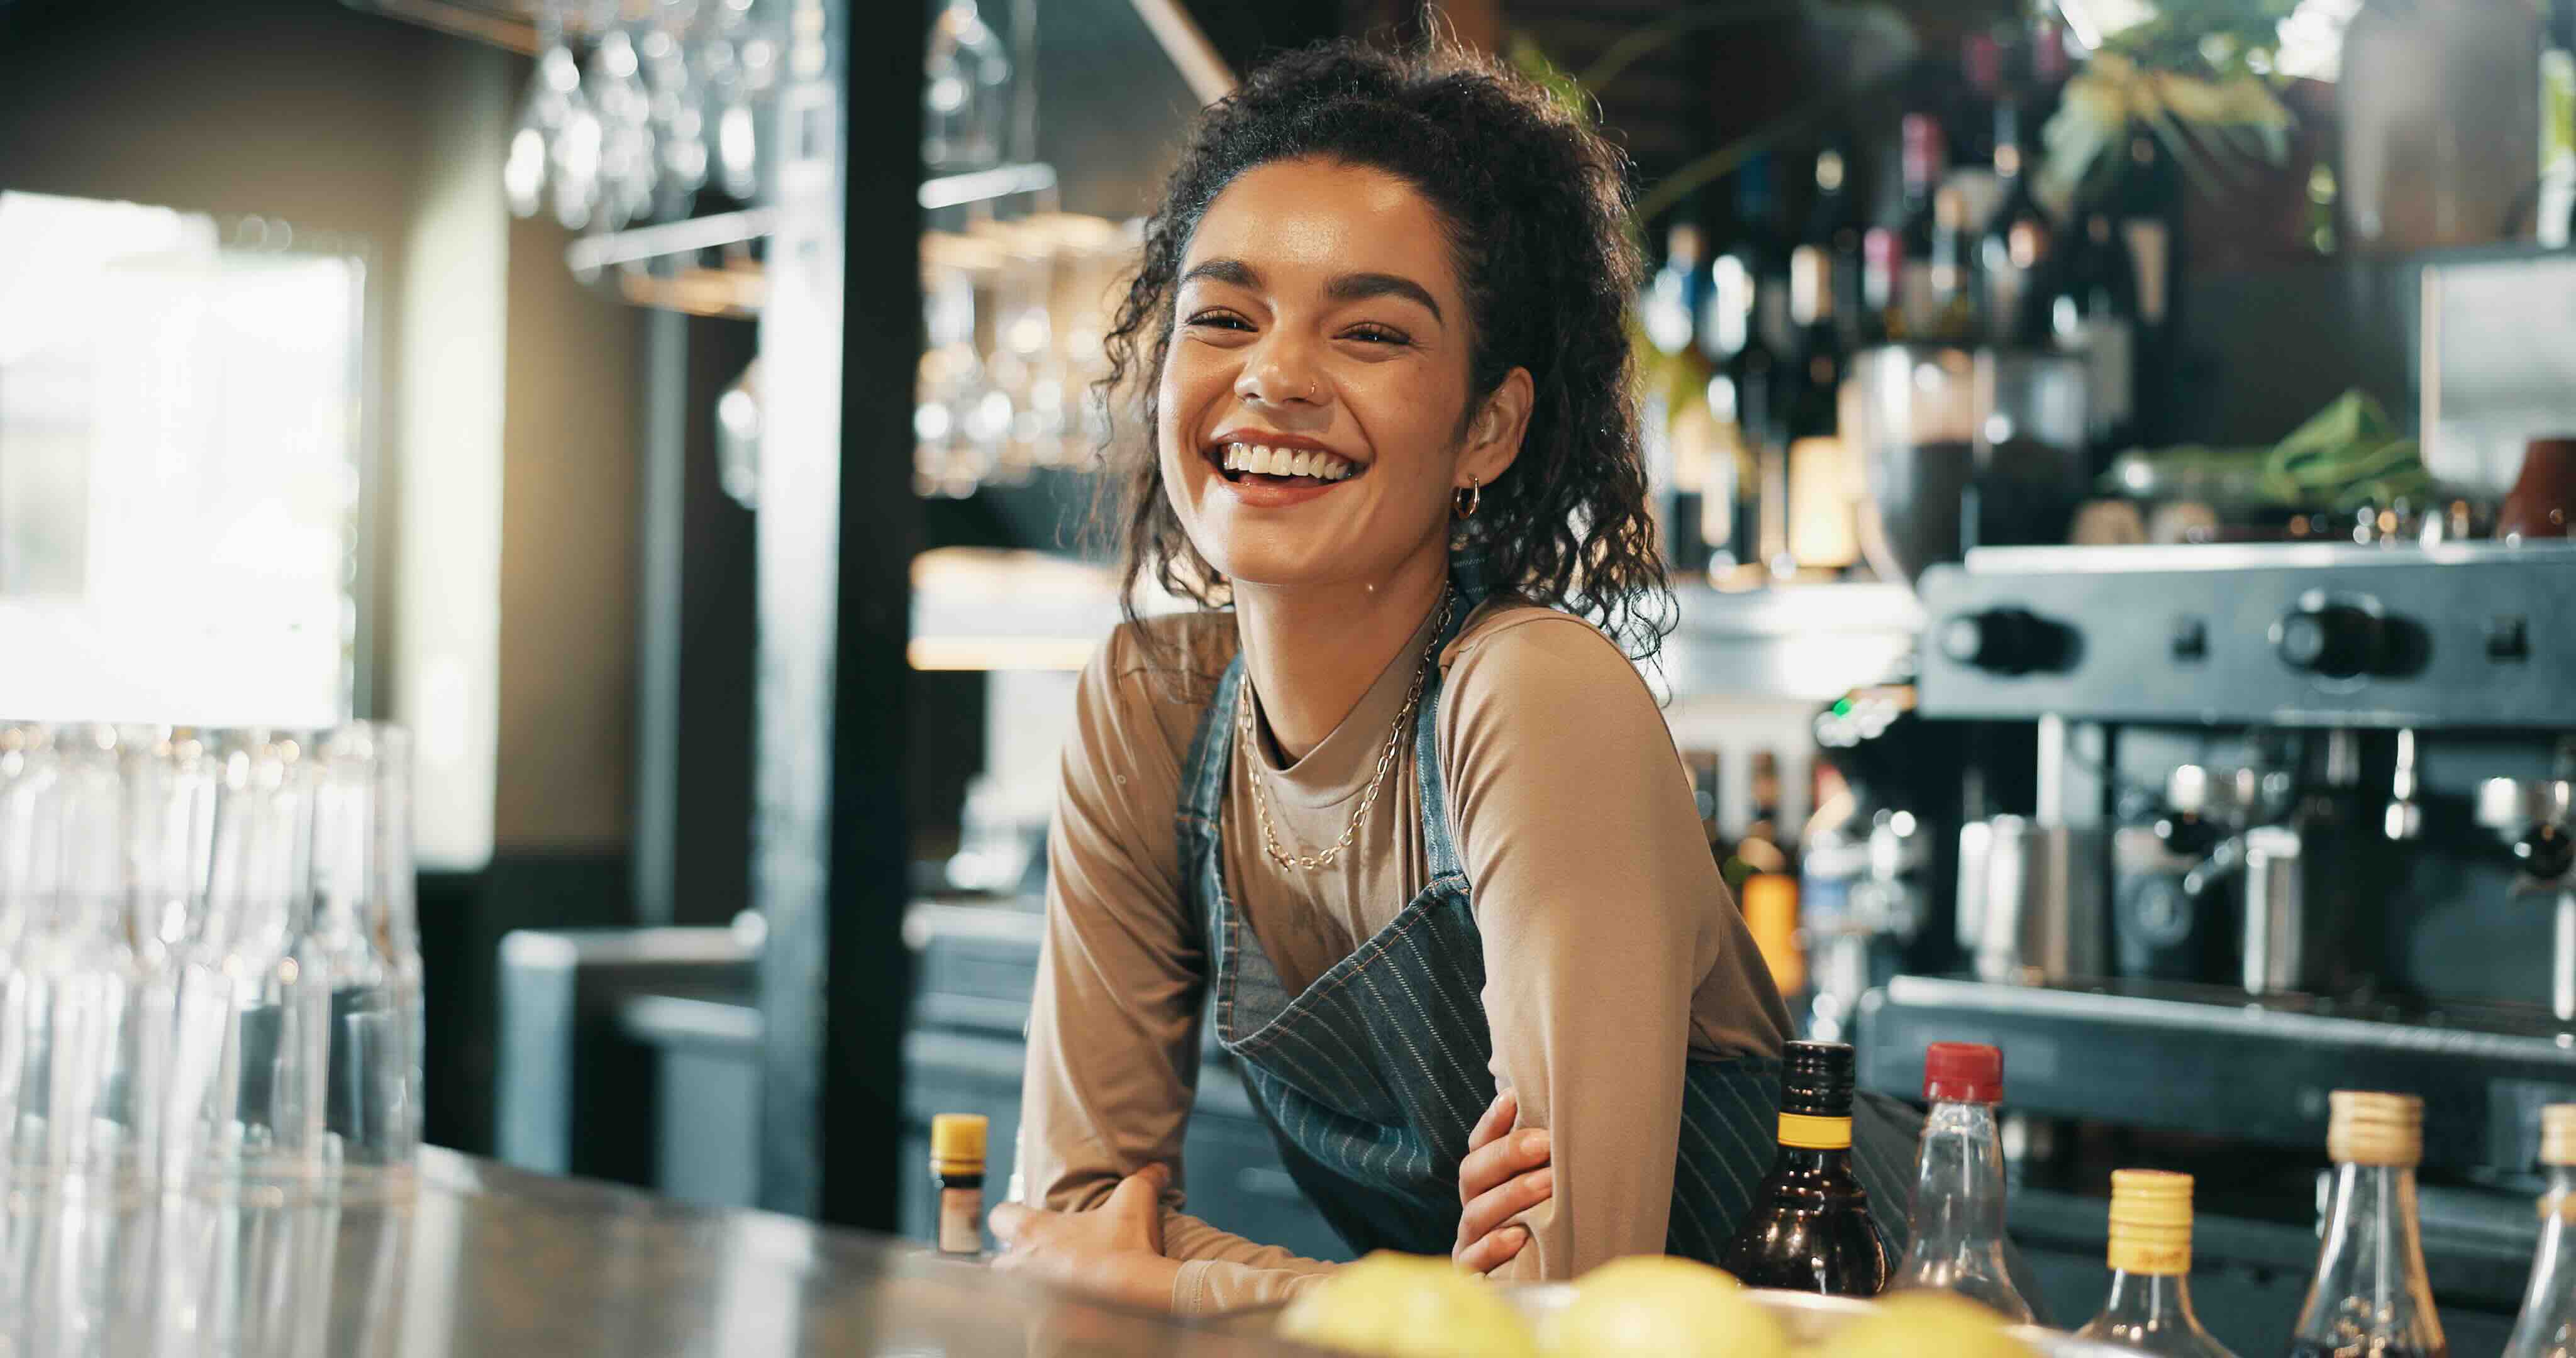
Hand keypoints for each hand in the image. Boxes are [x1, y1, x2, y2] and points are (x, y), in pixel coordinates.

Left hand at [990, 1165, 1184, 1311]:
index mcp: (1033, 1232)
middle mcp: (1021, 1266)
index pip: (998, 1217)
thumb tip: (1159, 1168)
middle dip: (1020, 1261)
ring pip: (1018, 1294)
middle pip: (1002, 1263)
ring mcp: (1027, 1301)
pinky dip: (1049, 1322)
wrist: (1135, 1297)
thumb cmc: (1126, 1246)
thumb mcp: (1135, 1200)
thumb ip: (1144, 1179)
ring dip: (1035, 1290)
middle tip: (1051, 1259)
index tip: (1033, 1221)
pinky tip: (1073, 1315)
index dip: (1012, 1216)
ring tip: (1064, 1289)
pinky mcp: (1038, 1330)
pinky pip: (1035, 1325)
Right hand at [1453, 1086, 1552, 1274]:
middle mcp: (1474, 1207)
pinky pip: (1473, 1261)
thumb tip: (1579, 1113)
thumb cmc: (1558, 1226)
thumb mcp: (1553, 1188)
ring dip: (1511, 1195)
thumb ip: (1551, 1159)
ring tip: (1548, 1184)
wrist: (1559, 1282)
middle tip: (1546, 1143)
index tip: (1514, 1099)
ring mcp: (1470, 1242)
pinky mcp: (1473, 1277)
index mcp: (1486, 1182)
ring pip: (1476, 1213)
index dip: (1493, 1122)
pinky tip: (1518, 1237)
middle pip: (1473, 1173)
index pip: (1480, 1144)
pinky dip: (1493, 1247)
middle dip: (1507, 1154)